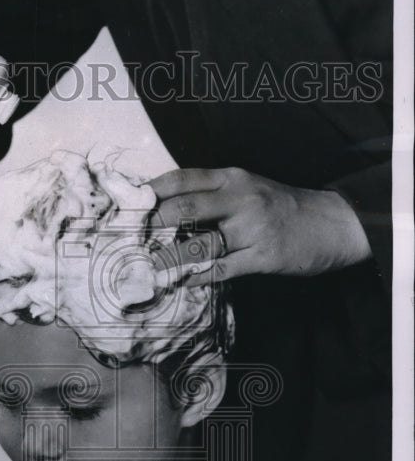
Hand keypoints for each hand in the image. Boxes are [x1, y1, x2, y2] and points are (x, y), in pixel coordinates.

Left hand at [150, 167, 371, 286]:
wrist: (331, 223)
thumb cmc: (279, 207)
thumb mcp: (247, 188)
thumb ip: (210, 194)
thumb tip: (164, 209)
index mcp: (232, 178)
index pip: (183, 179)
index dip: (151, 193)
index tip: (129, 207)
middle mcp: (241, 199)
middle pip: (185, 208)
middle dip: (153, 226)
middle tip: (131, 240)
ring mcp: (252, 228)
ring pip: (200, 244)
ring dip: (170, 258)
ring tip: (149, 267)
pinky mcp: (262, 257)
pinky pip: (222, 270)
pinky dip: (199, 277)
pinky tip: (183, 282)